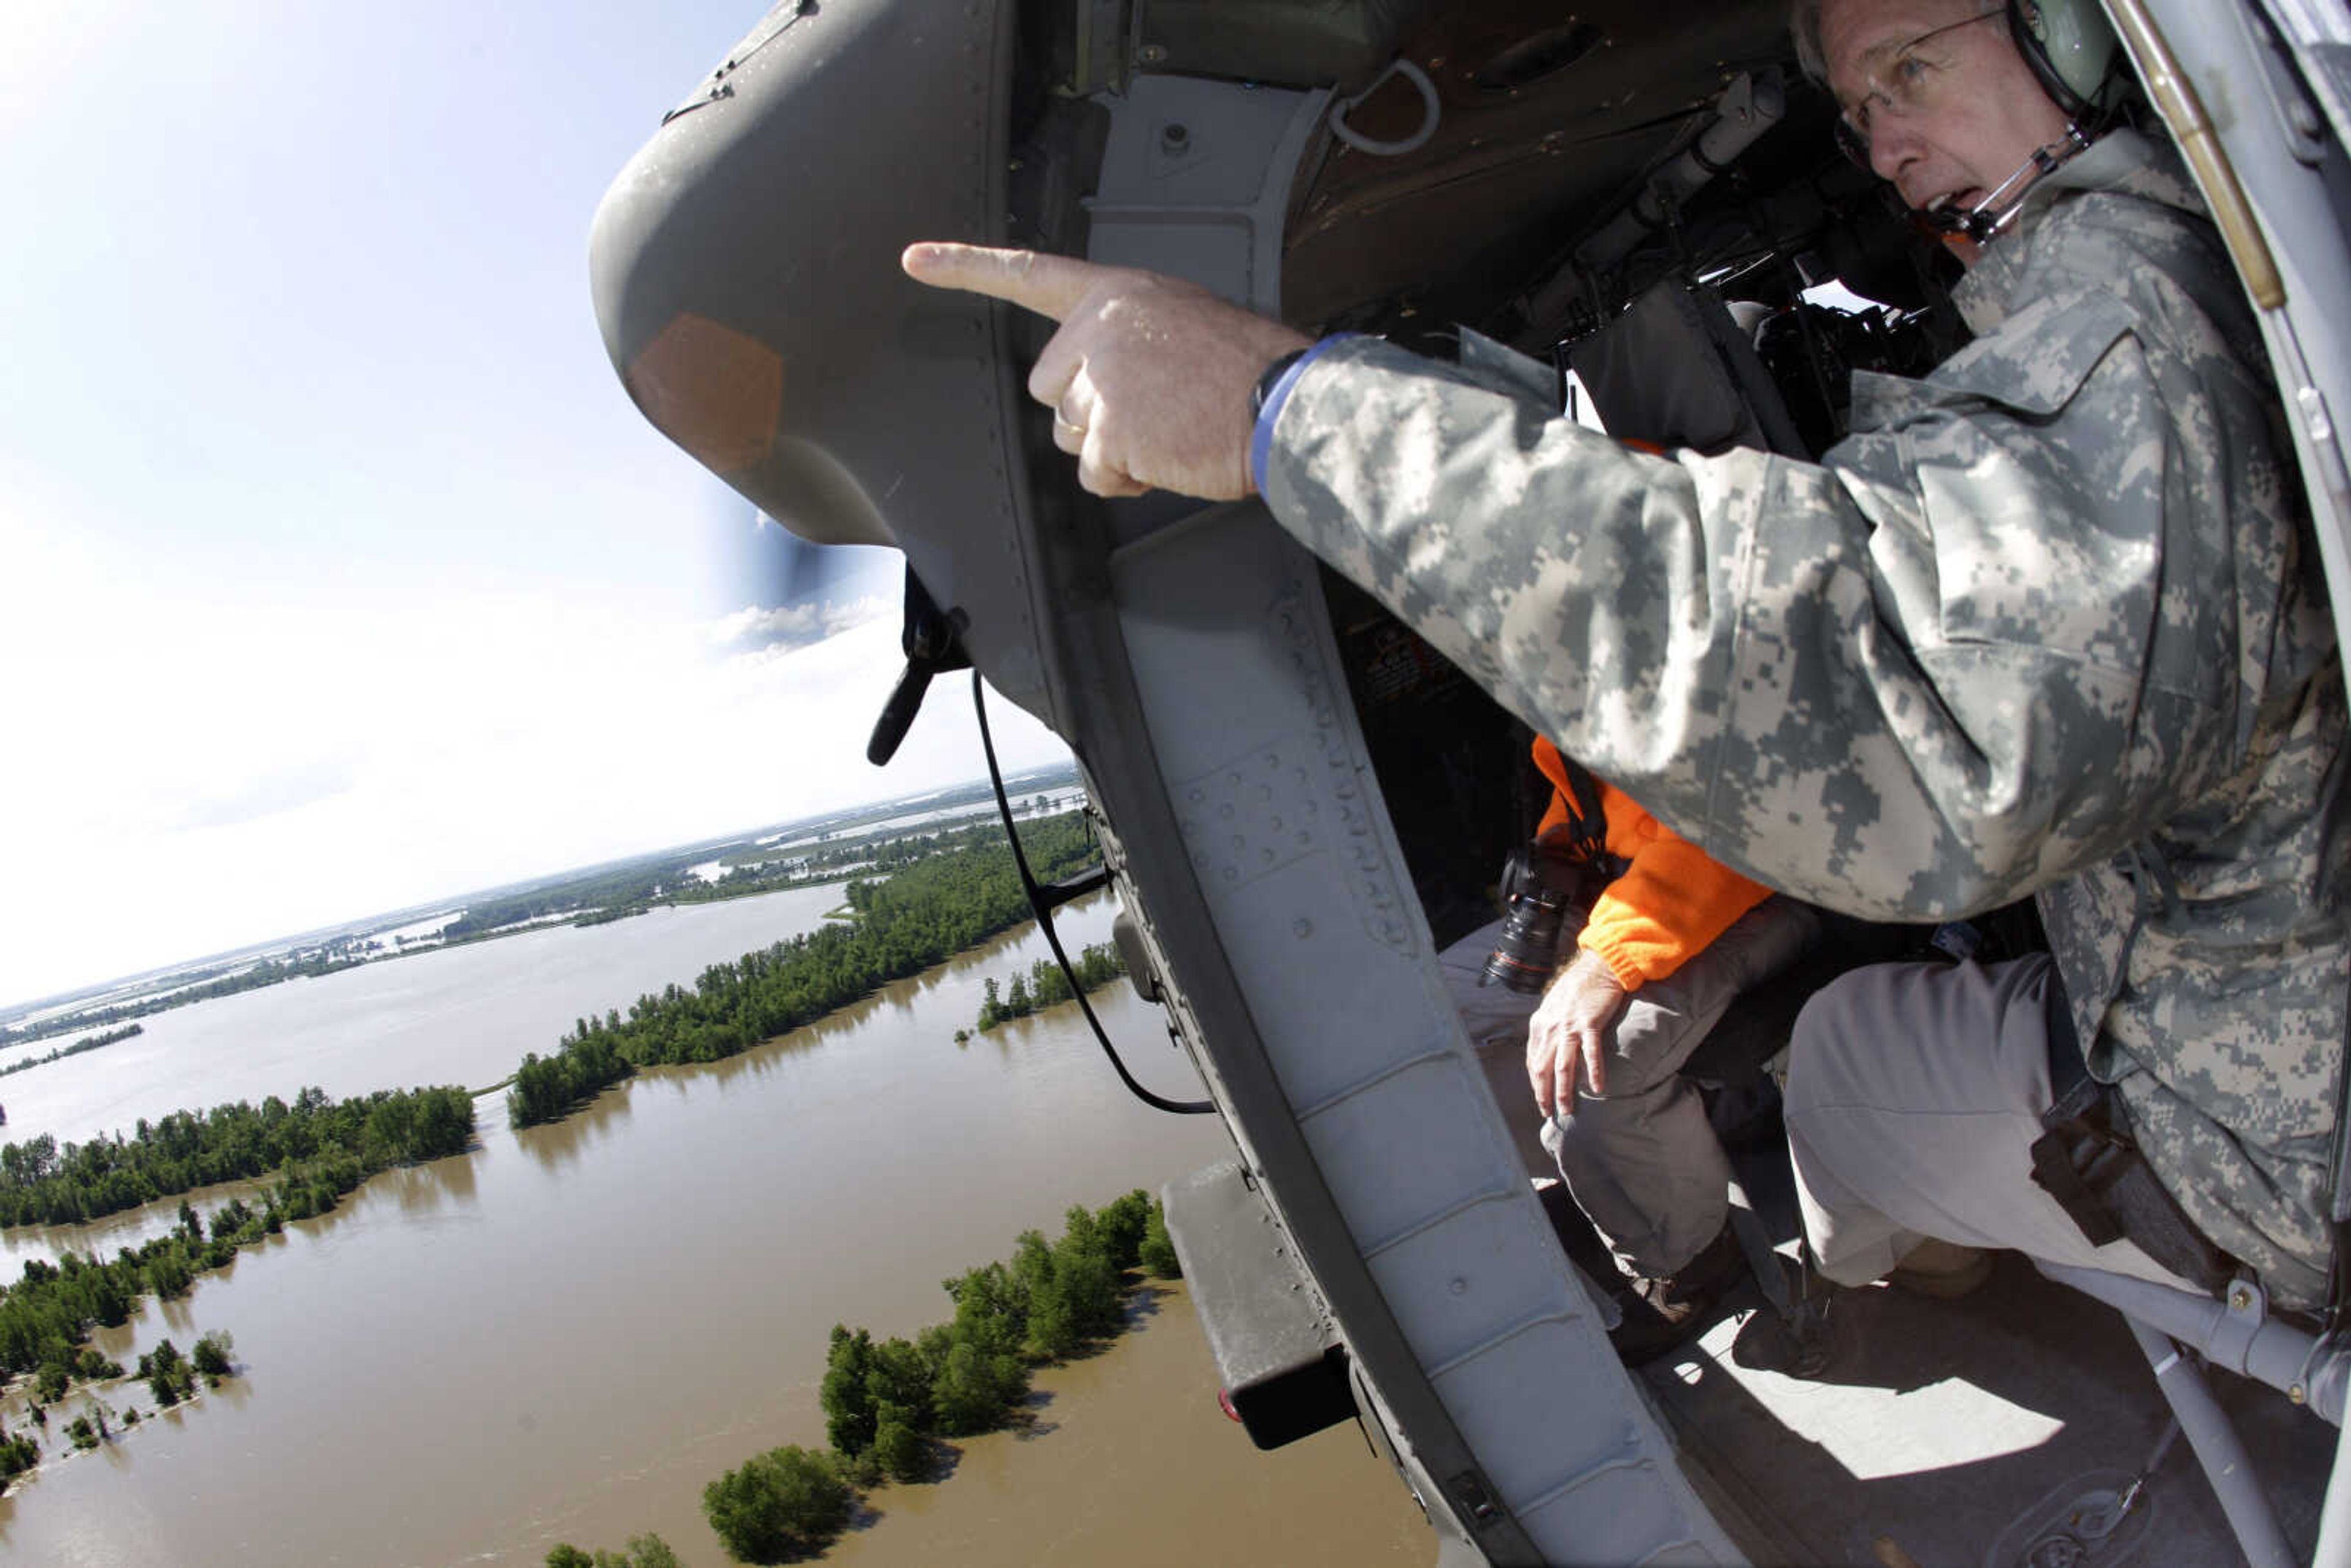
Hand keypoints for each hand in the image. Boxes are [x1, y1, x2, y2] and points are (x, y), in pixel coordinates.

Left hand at [901, 242, 1311, 499]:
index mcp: (1116, 294)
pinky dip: (1125, 480)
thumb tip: (1093, 387)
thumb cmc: (1244, 369)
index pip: (1028, 273)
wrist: (1283, 401)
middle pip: (1048, 388)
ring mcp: (1101, 380)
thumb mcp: (1180, 325)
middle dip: (1089, 412)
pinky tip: (1168, 456)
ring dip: (1110, 449)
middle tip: (1153, 409)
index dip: (964, 268)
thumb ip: (1124, 341)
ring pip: (1067, 435)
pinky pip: (1092, 474)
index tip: (914, 260)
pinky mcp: (1109, 431)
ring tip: (1168, 430)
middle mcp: (1098, 328)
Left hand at [1526, 948, 1628, 1120]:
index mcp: (1539, 1025)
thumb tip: (1546, 1051)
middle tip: (1549, 1113)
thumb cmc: (1576, 988)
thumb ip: (1548, 1029)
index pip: (1532, 1062)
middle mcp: (1550, 1028)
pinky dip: (1593, 1072)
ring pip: (1562, 1067)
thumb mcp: (1552, 1007)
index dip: (1535, 1084)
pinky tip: (1597, 1088)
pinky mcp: (1590, 1023)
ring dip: (1563, 1091)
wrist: (1596, 968)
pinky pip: (1590, 1053)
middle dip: (1544, 1095)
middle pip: (1542, 1069)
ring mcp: (1569, 1026)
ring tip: (1568, 1109)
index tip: (1541, 1100)